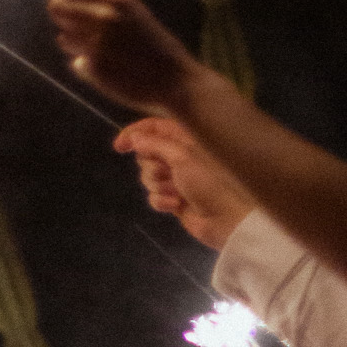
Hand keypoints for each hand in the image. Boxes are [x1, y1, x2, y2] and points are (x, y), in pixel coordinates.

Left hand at [47, 0, 196, 113]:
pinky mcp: (95, 67)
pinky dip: (84, 63)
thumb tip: (74, 11)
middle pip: (57, 8)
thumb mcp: (135, 16)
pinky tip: (105, 68)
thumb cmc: (156, 48)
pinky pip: (76, 61)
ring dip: (72, 42)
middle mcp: (104, 17)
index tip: (61, 5)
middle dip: (58, 17)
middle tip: (68, 27)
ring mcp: (97, 42)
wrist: (174, 80)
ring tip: (98, 50)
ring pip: (64, 36)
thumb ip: (106, 9)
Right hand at [111, 116, 252, 247]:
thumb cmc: (211, 181)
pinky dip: (162, 201)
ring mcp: (176, 178)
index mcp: (184, 137)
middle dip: (151, 166)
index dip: (134, 135)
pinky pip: (154, 196)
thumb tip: (135, 139)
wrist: (227, 218)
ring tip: (177, 192)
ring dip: (159, 186)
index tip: (119, 147)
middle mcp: (179, 155)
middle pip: (146, 155)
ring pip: (148, 177)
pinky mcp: (173, 198)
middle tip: (168, 173)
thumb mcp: (182, 156)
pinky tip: (176, 205)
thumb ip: (155, 145)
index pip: (153, 128)